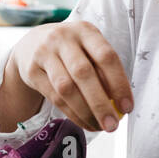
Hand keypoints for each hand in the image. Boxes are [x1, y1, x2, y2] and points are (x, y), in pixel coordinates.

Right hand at [8, 20, 131, 132]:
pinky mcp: (31, 71)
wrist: (31, 44)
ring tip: (99, 127)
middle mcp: (63, 38)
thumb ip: (104, 69)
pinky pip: (54, 97)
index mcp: (85, 30)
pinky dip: (72, 114)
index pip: (106, 56)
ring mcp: (44, 53)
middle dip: (100, 104)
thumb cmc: (71, 49)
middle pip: (83, 73)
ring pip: (66, 88)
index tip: (127, 107)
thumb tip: (121, 103)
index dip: (119, 83)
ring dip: (85, 112)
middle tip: (112, 125)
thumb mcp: (88, 48)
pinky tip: (84, 122)